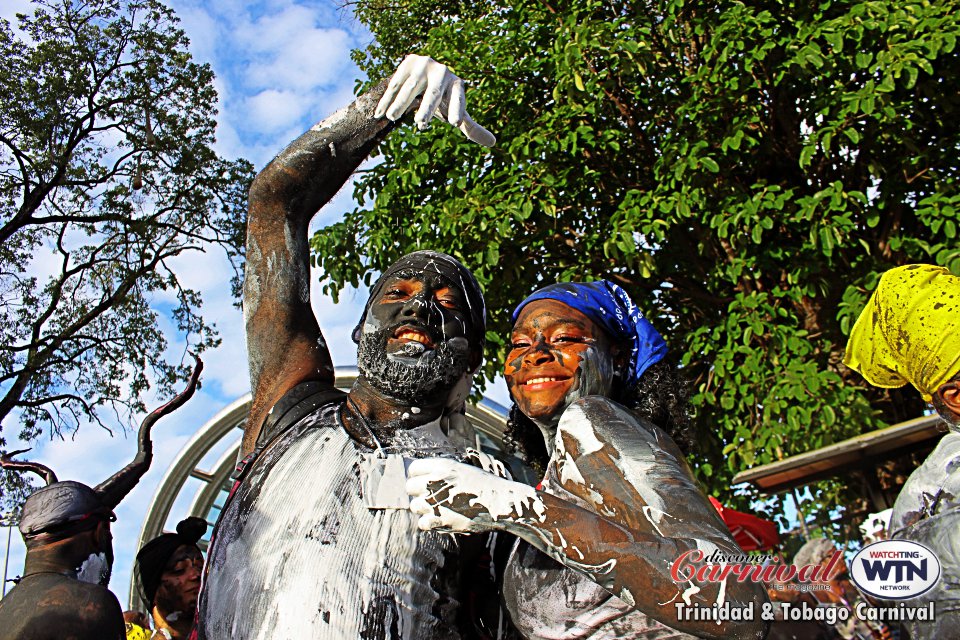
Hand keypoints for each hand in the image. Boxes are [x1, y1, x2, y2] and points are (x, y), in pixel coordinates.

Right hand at [374, 54, 495, 146]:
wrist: (424, 73)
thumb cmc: (443, 98)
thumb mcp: (456, 110)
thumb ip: (472, 128)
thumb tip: (494, 143)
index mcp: (457, 84)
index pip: (458, 99)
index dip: (457, 110)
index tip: (456, 124)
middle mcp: (442, 72)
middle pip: (434, 93)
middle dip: (427, 108)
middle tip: (421, 124)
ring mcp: (424, 65)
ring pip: (410, 88)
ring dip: (400, 104)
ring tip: (392, 118)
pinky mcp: (407, 63)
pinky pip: (395, 84)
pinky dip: (386, 100)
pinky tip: (379, 114)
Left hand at [406, 458, 543, 531]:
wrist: (499, 503)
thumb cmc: (484, 485)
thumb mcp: (462, 470)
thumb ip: (443, 473)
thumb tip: (425, 477)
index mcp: (442, 466)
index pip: (414, 468)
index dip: (419, 475)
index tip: (424, 481)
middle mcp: (435, 481)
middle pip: (410, 487)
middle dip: (419, 492)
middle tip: (431, 497)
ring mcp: (435, 501)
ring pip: (415, 506)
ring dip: (424, 508)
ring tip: (438, 509)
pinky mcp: (439, 520)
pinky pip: (422, 523)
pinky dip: (430, 523)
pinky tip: (441, 520)